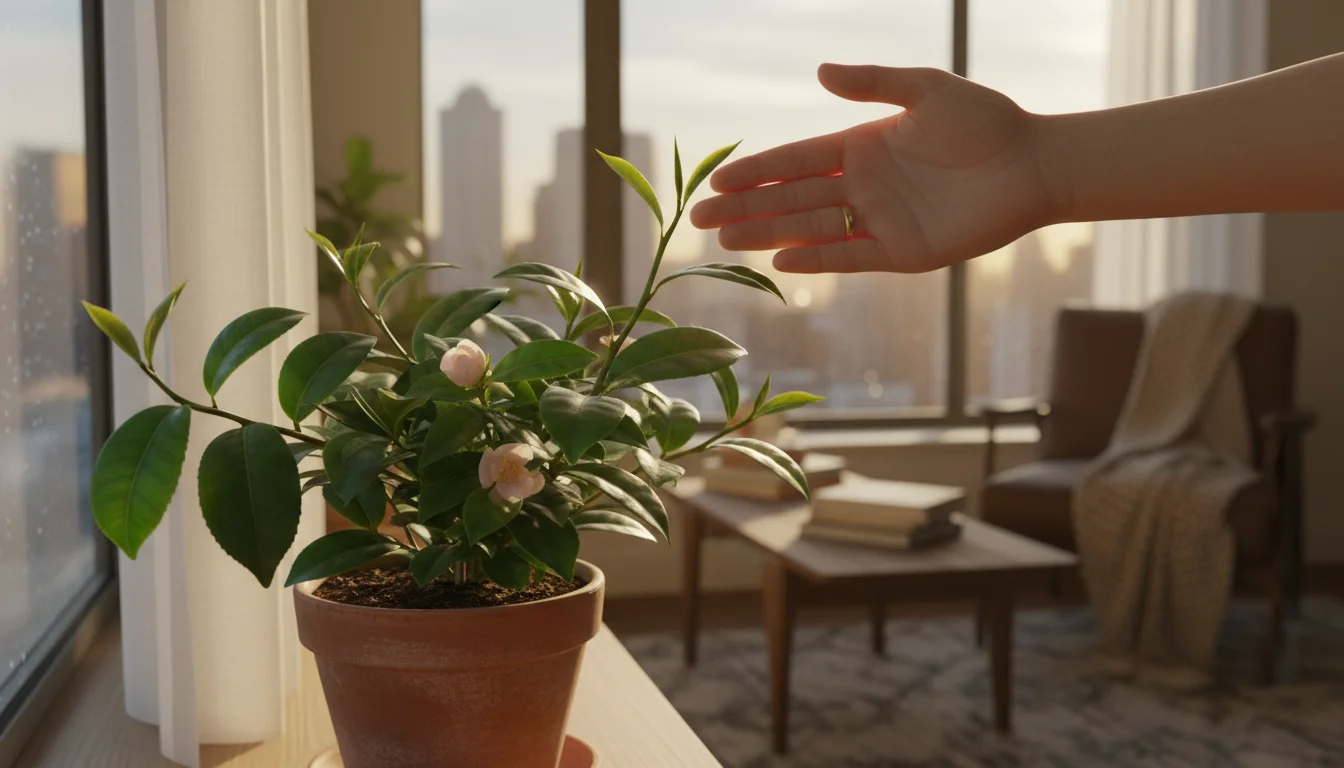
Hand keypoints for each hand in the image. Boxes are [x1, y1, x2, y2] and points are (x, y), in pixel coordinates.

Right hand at [689, 64, 1065, 273]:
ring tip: (726, 241)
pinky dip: (819, 260)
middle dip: (746, 209)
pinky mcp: (904, 253)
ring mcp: (881, 221)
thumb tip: (818, 71)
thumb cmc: (987, 121)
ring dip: (769, 234)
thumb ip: (873, 82)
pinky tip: (782, 261)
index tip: (717, 180)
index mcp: (863, 145)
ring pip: (812, 228)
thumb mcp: (927, 89)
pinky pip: (852, 257)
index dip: (757, 172)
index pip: (796, 161)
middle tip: (701, 220)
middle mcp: (864, 186)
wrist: (1036, 164)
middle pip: (792, 199)